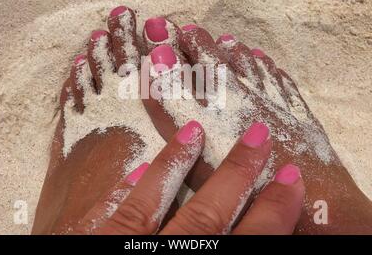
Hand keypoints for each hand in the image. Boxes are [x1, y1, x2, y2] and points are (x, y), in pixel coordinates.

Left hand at [73, 121, 304, 234]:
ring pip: (148, 204)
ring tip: (194, 131)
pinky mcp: (82, 244)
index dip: (274, 211)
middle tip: (259, 136)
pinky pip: (100, 216)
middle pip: (207, 214)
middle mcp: (161, 254)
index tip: (293, 181)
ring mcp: (116, 248)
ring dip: (175, 164)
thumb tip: (247, 221)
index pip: (250, 240)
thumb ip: (230, 244)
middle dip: (236, 175)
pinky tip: (136, 165)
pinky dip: (121, 190)